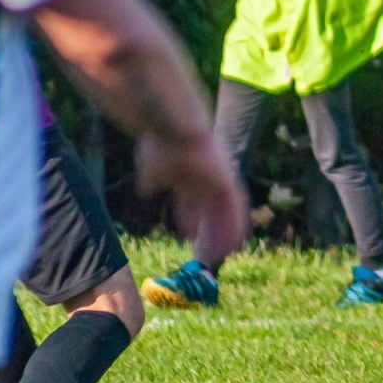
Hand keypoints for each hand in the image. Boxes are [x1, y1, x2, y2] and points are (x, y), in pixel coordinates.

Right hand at [135, 134, 248, 268]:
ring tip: (224, 253)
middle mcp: (205, 180)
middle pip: (209, 212)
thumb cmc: (160, 144)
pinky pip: (236, 208)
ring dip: (223, 232)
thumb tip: (146, 192)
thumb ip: (151, 182)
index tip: (188, 237)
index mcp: (186, 178)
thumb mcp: (151, 169)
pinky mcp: (228, 180)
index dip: (190, 221)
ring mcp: (218, 180)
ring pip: (224, 213)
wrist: (173, 129)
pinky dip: (235, 224)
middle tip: (208, 251)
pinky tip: (237, 241)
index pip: (190, 205)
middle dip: (208, 231)